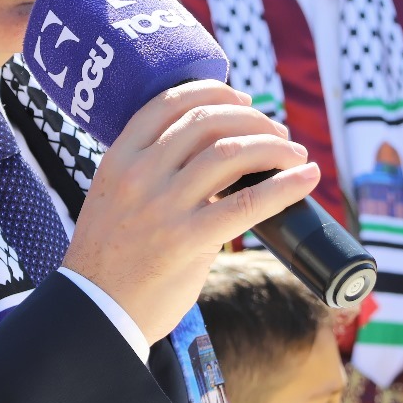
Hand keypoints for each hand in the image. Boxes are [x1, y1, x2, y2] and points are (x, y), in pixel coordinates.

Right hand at [63, 80, 318, 344]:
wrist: (96, 312)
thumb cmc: (113, 255)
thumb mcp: (118, 196)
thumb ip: (155, 170)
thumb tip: (219, 152)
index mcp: (119, 157)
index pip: (171, 101)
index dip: (215, 91)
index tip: (244, 99)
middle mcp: (140, 173)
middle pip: (208, 120)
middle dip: (253, 118)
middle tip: (278, 131)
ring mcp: (163, 206)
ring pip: (230, 152)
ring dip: (273, 146)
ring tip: (295, 154)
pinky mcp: (187, 240)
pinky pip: (247, 203)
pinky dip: (285, 186)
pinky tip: (306, 178)